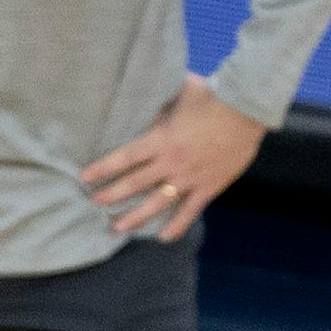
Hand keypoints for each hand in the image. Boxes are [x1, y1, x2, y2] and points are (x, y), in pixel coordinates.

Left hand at [81, 73, 264, 242]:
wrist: (245, 111)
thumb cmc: (212, 96)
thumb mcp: (178, 93)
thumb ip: (161, 104)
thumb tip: (148, 104)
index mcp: (161, 139)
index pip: (124, 158)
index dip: (103, 168)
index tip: (86, 177)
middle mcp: (171, 163)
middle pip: (135, 183)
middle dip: (112, 195)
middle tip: (95, 204)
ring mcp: (190, 179)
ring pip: (157, 203)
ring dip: (136, 217)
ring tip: (119, 228)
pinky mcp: (208, 188)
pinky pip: (189, 212)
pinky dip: (176, 226)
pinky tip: (163, 237)